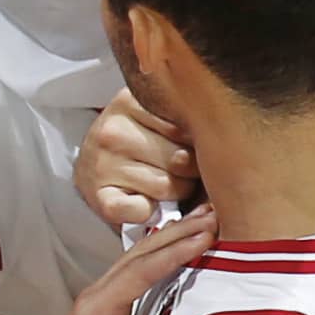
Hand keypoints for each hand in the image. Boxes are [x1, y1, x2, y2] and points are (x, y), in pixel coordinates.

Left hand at [10, 208, 213, 314]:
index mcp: (94, 314)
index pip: (139, 274)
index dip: (172, 253)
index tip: (203, 236)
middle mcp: (94, 300)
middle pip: (138, 256)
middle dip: (175, 234)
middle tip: (211, 215)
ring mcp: (97, 303)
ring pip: (135, 261)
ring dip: (168, 240)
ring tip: (201, 222)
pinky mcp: (104, 312)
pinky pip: (134, 274)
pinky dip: (158, 257)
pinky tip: (173, 247)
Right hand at [75, 89, 198, 233]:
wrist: (92, 168)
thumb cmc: (135, 144)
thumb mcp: (155, 118)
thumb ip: (184, 119)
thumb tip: (222, 144)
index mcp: (129, 101)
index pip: (187, 125)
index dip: (196, 141)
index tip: (186, 144)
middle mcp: (112, 130)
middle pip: (181, 158)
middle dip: (188, 170)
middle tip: (175, 169)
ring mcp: (101, 165)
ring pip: (168, 187)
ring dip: (173, 193)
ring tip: (161, 184)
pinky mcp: (100, 199)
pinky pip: (143, 210)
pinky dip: (150, 212)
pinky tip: (146, 203)